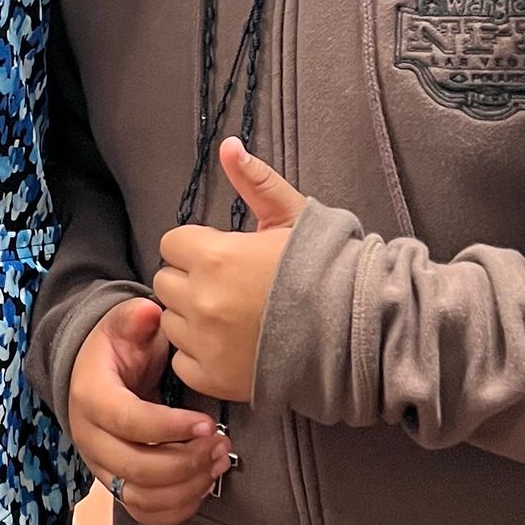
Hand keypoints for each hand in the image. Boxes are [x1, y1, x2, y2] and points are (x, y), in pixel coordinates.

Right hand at [66, 297, 229, 524]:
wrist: (95, 376)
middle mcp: (89, 439)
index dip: (171, 428)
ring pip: (142, 497)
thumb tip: (149, 312)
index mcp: (90, 398)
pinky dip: (177, 507)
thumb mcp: (123, 325)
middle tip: (220, 443)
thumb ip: (136, 318)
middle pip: (137, 469)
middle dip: (186, 461)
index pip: (129, 423)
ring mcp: (101, 468)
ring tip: (218, 460)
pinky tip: (203, 482)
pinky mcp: (117, 486)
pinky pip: (145, 513)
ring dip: (186, 486)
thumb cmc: (117, 350)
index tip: (207, 422)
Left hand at [154, 140, 306, 403]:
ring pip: (172, 322)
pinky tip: (230, 346)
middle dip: (190, 281)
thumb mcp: (293, 217)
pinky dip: (199, 356)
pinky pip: (182, 361)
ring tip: (232, 318)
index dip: (196, 248)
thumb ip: (255, 181)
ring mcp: (206, 343)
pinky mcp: (213, 378)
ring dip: (192, 318)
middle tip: (228, 287)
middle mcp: (202, 300)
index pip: (172, 244)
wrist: (357, 331)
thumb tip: (228, 146)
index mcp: (215, 256)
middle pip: (166, 283)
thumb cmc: (325, 269)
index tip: (222, 256)